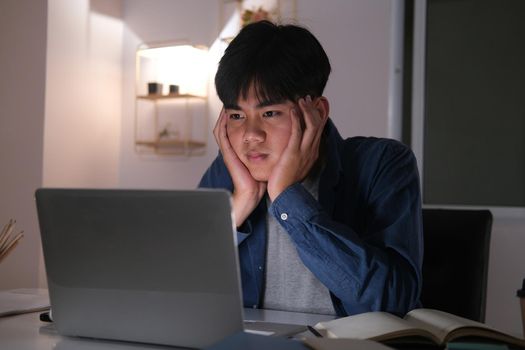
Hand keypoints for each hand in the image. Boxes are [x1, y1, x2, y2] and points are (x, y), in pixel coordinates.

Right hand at [214, 109, 266, 226]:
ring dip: (224, 114)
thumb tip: (283, 137)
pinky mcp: (227, 153)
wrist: (252, 192)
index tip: (247, 103)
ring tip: (227, 103)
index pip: (237, 127)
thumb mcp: (266, 158)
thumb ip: (270, 148)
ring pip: (222, 127)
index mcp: (241, 148)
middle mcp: (233, 147)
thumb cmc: (260, 177)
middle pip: (228, 125)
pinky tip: (225, 114)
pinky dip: (222, 123)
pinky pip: (221, 135)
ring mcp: (228, 150)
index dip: (240, 115)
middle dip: (230, 112)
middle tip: (233, 99)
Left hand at [267, 96, 328, 200]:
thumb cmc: (286, 181)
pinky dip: (296, 119)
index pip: (319, 130)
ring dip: (307, 110)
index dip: (318, 115)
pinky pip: (297, 132)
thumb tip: (295, 146)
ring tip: (302, 100)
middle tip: (308, 98)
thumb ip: (297, 154)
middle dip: (314, 109)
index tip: (314, 105)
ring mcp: (304, 151)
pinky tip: (293, 110)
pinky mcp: (293, 152)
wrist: (284, 194)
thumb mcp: (296, 165)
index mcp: (312, 153)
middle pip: (318, 124)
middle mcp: (311, 150)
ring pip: (312, 125)